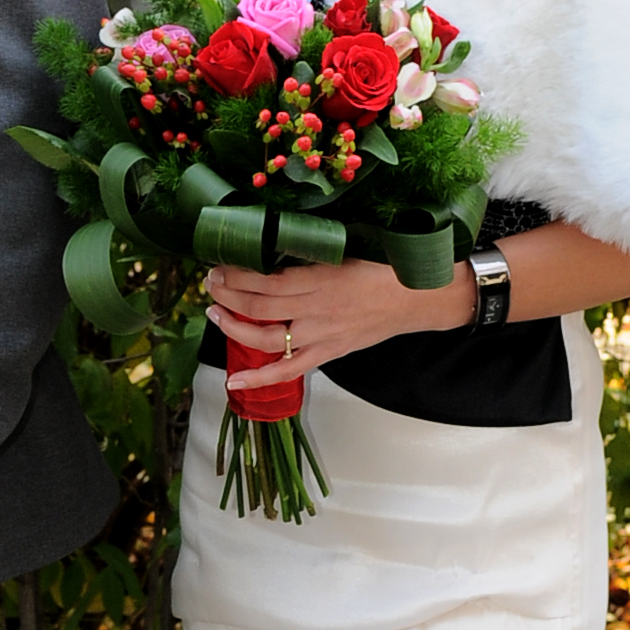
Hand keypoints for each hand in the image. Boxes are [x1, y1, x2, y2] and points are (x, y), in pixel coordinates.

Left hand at [206, 259, 469, 390]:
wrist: (418, 297)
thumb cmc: (384, 267)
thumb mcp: (345, 249)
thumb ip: (309, 254)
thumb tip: (270, 245)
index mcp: (322, 278)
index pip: (265, 280)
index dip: (235, 275)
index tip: (219, 265)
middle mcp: (317, 309)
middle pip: (258, 307)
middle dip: (227, 295)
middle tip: (210, 284)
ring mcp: (321, 336)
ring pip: (266, 339)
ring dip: (233, 327)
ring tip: (214, 313)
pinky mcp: (328, 354)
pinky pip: (288, 372)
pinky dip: (259, 380)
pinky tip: (234, 383)